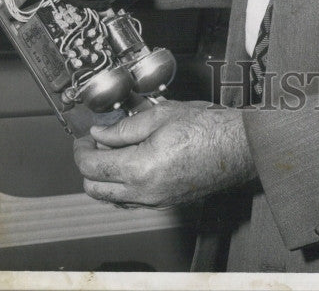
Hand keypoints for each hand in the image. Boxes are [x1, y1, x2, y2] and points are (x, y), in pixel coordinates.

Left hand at [73, 101, 256, 207]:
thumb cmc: (208, 128)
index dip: (81, 150)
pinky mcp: (165, 202)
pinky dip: (122, 185)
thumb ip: (124, 127)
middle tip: (93, 144)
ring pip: (111, 198)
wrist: (237, 146)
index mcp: (140, 168)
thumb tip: (101, 133)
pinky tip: (131, 163)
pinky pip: (131, 200)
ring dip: (103, 177)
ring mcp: (155, 201)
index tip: (83, 138)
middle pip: (95, 189)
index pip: (91, 167)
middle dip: (87, 166)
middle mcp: (144, 192)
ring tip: (113, 150)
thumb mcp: (161, 115)